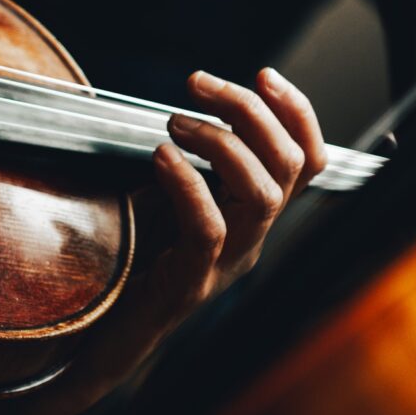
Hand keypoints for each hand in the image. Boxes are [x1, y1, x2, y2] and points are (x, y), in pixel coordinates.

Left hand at [41, 66, 325, 414]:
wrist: (107, 339)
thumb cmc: (138, 262)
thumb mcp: (175, 199)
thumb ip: (197, 162)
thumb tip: (195, 105)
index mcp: (254, 216)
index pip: (308, 161)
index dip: (298, 113)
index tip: (264, 74)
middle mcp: (253, 239)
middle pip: (288, 166)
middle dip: (249, 110)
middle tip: (196, 83)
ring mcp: (226, 264)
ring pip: (264, 196)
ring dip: (222, 143)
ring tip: (175, 121)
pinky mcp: (190, 285)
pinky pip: (209, 229)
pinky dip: (189, 185)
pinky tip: (162, 157)